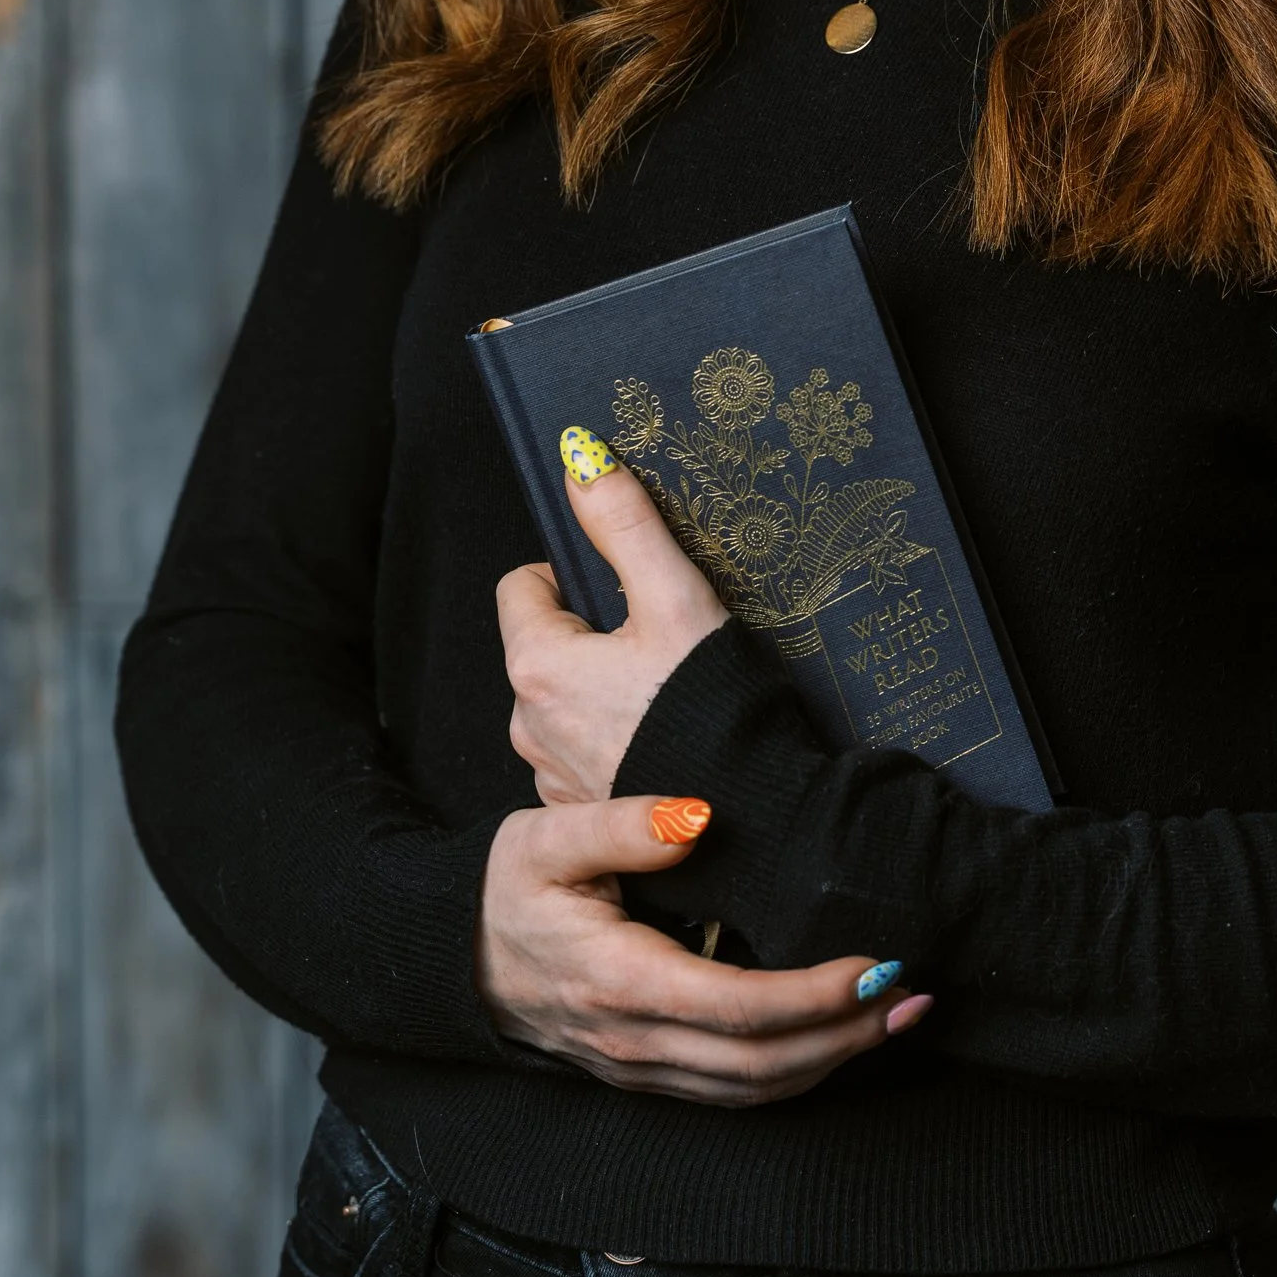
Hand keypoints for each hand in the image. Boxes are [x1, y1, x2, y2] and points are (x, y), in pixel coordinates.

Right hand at [475, 797, 921, 1103]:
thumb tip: (697, 816)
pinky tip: (838, 1040)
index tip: (875, 962)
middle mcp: (637, 1042)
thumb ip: (622, 825)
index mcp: (620, 981)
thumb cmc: (503, 890)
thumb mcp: (543, 838)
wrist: (451, 958)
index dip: (816, 995)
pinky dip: (797, 1073)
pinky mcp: (649, 1076)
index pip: (739, 1007)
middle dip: (848, 1034)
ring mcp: (642, 1069)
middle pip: (763, 1064)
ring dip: (834, 1060)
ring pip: (755, 1090)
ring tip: (898, 1016)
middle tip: (917, 993)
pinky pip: (734, 1093)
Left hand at [498, 435, 728, 804]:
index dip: (571, 575)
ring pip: (564, 702)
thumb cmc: (713, 708)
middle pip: (545, 646)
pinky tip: (664, 739)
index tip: (625, 589)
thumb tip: (581, 456)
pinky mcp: (583, 810)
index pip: (522, 586)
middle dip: (592, 635)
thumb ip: (624, 522)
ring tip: (666, 694)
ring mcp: (552, 775)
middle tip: (659, 641)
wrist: (754, 821)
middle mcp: (529, 725)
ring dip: (602, 691)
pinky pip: (584, 753)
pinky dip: (615, 740)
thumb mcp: (675, 596)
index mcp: (538, 665)